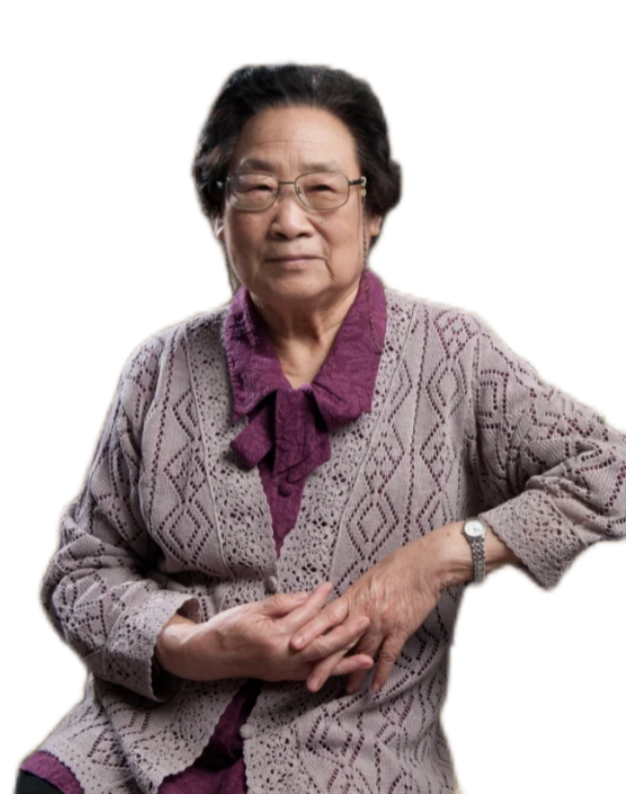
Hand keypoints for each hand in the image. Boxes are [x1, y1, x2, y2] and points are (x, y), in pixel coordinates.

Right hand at [157, 582, 374, 683]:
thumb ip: (282, 603)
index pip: (303, 615)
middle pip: (320, 645)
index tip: (331, 586)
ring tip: (368, 655)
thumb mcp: (253, 608)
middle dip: (345, 633)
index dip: (318, 600)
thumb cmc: (227, 627)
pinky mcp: (281, 676)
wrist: (207, 655)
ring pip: (319, 665)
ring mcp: (282, 670)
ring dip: (345, 660)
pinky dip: (329, 673)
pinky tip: (345, 671)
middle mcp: (280, 656)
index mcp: (272, 636)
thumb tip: (308, 596)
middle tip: (365, 618)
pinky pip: (310, 675)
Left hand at [289, 532, 447, 694]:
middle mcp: (364, 612)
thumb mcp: (369, 579)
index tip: (293, 644)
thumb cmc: (397, 567)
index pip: (326, 617)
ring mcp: (382, 622)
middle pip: (339, 641)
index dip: (309, 631)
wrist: (424, 565)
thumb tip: (341, 609)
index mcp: (353, 597)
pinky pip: (388, 655)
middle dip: (324, 664)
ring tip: (344, 690)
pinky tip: (375, 686)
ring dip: (353, 673)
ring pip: (362, 652)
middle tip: (310, 683)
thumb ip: (354, 598)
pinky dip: (381, 671)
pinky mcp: (401, 629)